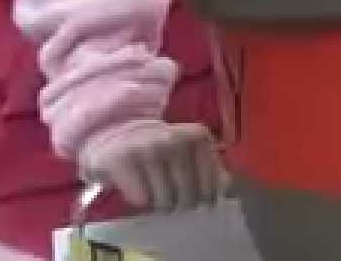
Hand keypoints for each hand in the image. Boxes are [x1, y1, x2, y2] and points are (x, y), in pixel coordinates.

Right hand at [83, 121, 225, 213]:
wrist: (113, 135)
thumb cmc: (158, 151)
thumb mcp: (189, 152)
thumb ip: (210, 168)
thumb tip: (227, 188)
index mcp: (198, 136)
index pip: (212, 186)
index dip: (204, 199)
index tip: (196, 201)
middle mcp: (175, 139)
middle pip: (189, 196)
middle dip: (180, 204)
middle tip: (172, 200)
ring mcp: (148, 148)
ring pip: (165, 201)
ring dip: (159, 205)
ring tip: (154, 196)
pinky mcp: (122, 161)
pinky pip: (142, 200)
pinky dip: (140, 203)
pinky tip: (137, 192)